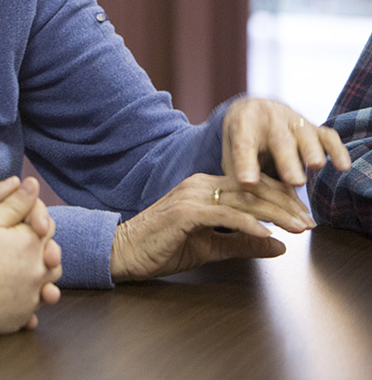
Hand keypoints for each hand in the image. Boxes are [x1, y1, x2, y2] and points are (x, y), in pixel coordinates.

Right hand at [110, 172, 307, 281]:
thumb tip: (279, 245)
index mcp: (205, 187)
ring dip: (275, 213)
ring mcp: (191, 195)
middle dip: (286, 205)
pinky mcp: (185, 212)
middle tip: (310, 221)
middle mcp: (199, 184)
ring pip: (243, 199)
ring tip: (299, 227)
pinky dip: (248, 223)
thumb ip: (243, 243)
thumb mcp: (211, 246)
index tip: (304, 216)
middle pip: (252, 189)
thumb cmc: (163, 248)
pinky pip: (224, 215)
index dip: (281, 199)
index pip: (251, 186)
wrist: (125, 251)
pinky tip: (267, 233)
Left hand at [222, 98, 350, 185]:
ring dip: (311, 151)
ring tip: (315, 166)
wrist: (253, 109)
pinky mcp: (312, 127)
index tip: (248, 181)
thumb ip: (241, 177)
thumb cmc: (241, 140)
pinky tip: (342, 166)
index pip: (243, 146)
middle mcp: (269, 121)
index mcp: (242, 127)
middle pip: (279, 141)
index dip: (245, 164)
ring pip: (305, 135)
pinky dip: (336, 150)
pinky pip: (328, 136)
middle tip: (294, 181)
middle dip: (288, 161)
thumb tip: (252, 208)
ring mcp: (293, 122)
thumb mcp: (232, 154)